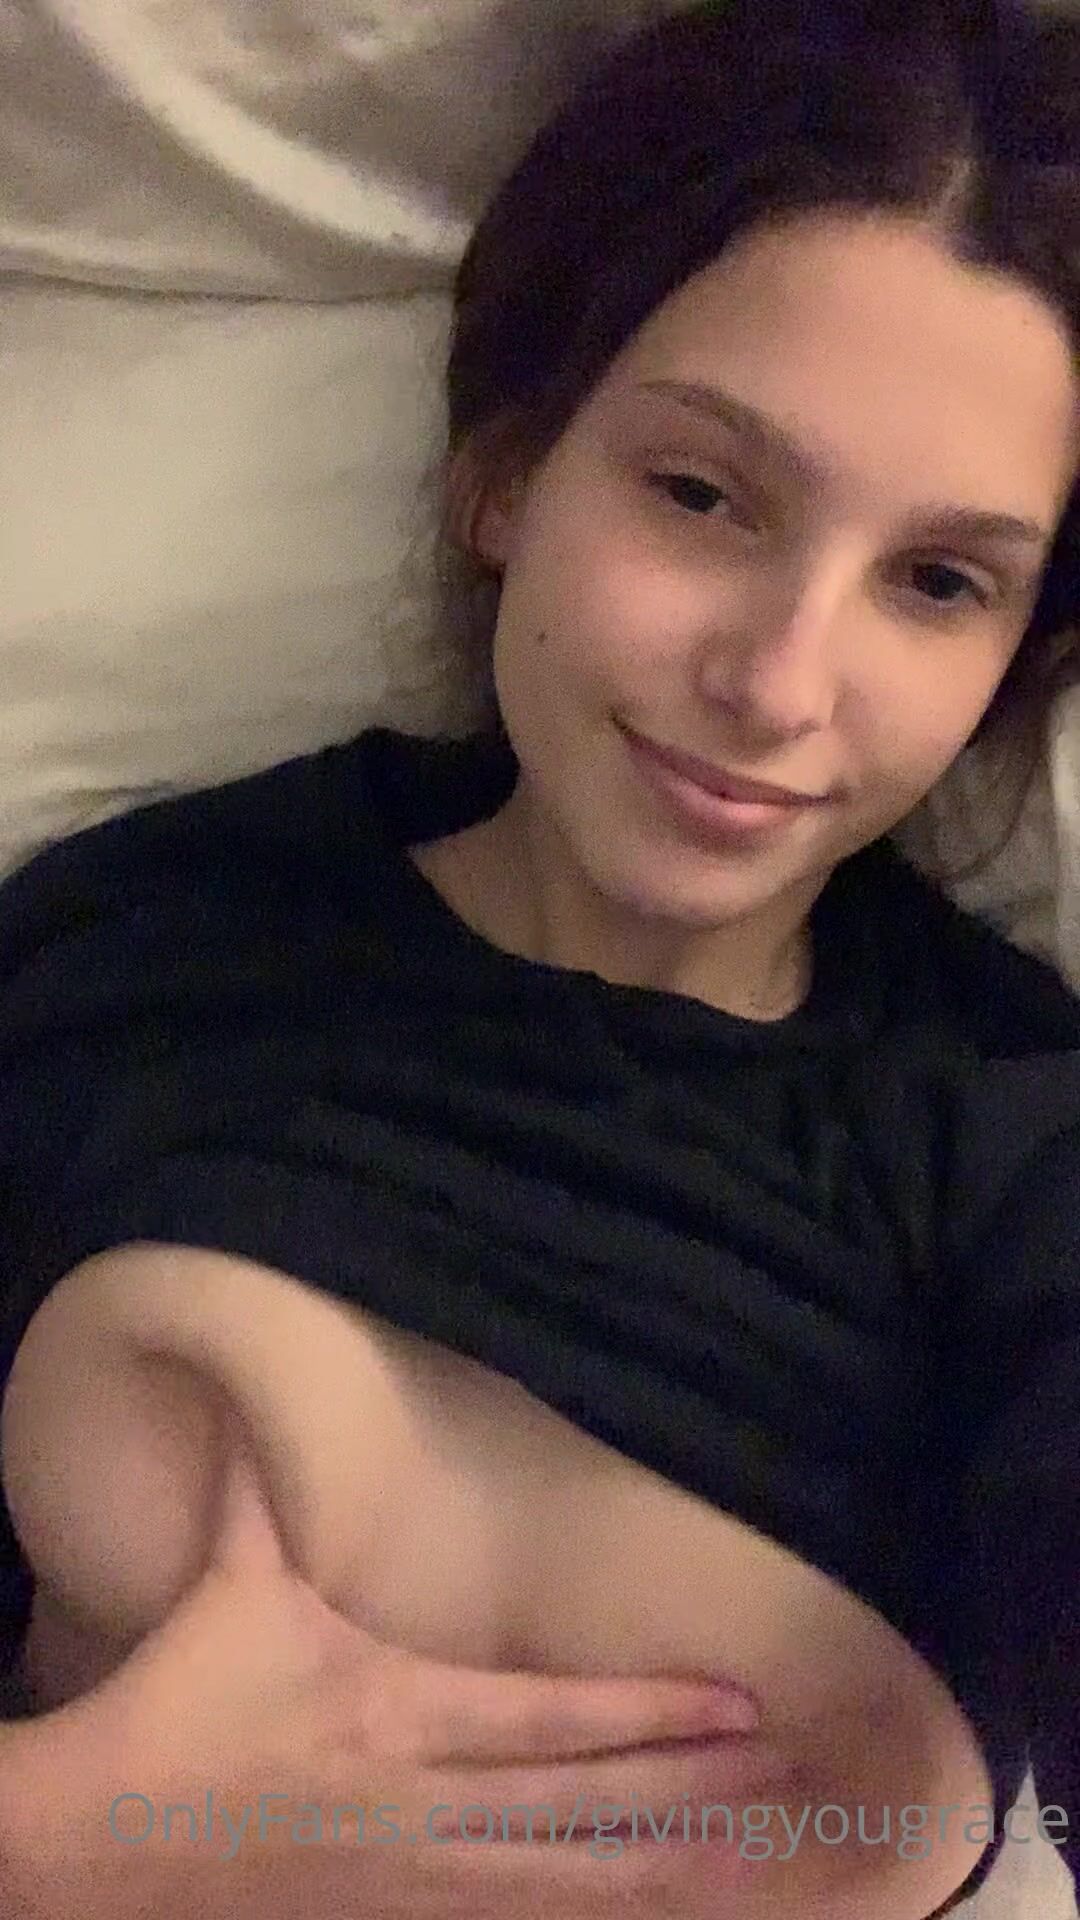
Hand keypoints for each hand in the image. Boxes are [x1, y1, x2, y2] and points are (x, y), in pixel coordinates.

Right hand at [4, 1449, 761, 1918]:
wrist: (101, 1844)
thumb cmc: (182, 1699)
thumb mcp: (232, 1584)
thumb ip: (255, 1486)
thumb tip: (244, 1387)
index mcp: (397, 1709)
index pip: (552, 1718)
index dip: (652, 1713)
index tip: (740, 1705)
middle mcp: (424, 1801)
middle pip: (586, 1805)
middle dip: (696, 1790)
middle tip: (791, 1777)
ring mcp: (415, 1878)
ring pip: (565, 1885)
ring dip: (667, 1869)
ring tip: (756, 1861)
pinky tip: (651, 1914)